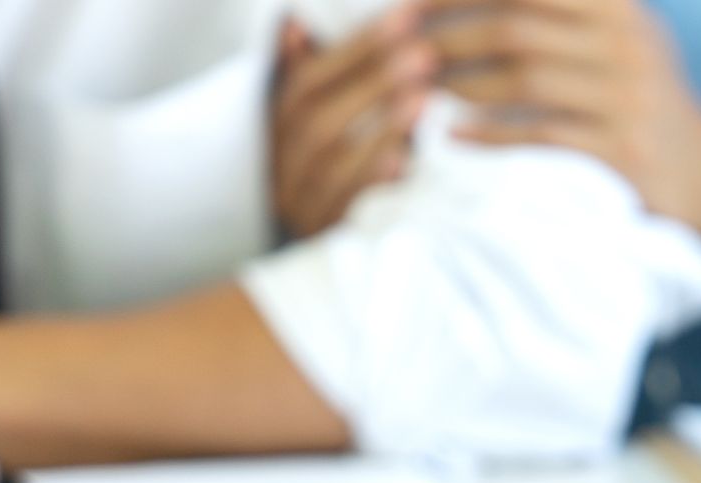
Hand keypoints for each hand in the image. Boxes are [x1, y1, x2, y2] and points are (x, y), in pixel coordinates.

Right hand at [271, 4, 433, 238]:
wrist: (308, 242)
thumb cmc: (322, 159)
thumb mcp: (310, 111)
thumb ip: (306, 68)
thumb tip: (296, 24)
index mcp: (278, 123)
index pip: (310, 77)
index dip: (357, 47)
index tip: (405, 19)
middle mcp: (282, 161)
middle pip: (319, 119)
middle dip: (372, 84)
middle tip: (423, 56)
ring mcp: (300, 202)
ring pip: (332, 164)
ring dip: (380, 129)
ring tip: (422, 100)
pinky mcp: (322, 237)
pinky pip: (346, 211)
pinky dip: (374, 185)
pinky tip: (405, 164)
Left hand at [427, 0, 700, 260]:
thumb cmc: (639, 102)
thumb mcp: (617, 38)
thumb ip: (560, 10)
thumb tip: (469, 3)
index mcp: (617, 7)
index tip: (407, 0)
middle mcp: (625, 43)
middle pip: (515, 28)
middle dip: (446, 36)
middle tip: (396, 51)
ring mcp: (624, 99)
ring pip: (523, 80)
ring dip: (458, 84)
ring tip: (413, 91)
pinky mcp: (619, 153)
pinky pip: (538, 136)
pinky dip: (487, 135)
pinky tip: (449, 135)